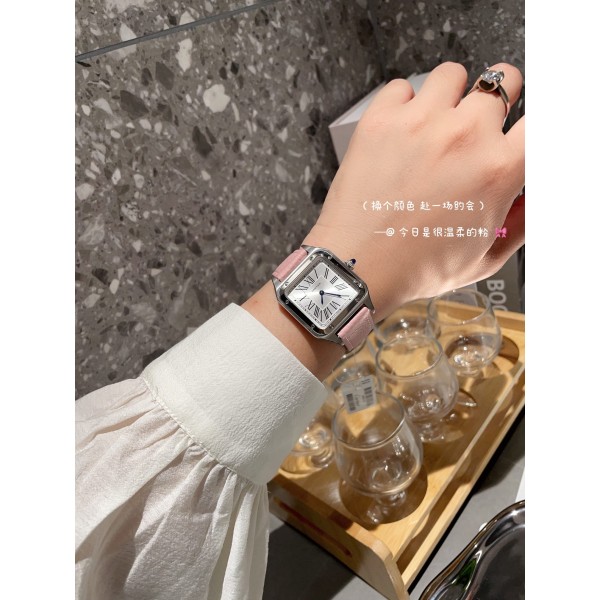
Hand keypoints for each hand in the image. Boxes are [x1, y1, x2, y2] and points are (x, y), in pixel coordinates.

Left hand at [303, 62, 523, 321]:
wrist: (357, 268)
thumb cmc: (414, 268)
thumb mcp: (483, 260)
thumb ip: (519, 224)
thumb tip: (529, 198)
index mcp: (498, 169)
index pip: (536, 121)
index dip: (523, 130)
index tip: (512, 137)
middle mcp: (465, 136)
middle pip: (503, 81)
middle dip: (495, 102)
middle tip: (475, 125)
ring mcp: (421, 122)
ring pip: (453, 74)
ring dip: (450, 95)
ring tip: (436, 123)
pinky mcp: (381, 120)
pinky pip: (401, 88)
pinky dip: (403, 104)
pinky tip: (399, 131)